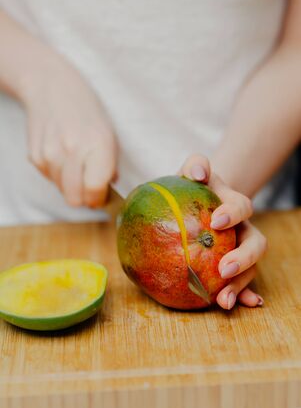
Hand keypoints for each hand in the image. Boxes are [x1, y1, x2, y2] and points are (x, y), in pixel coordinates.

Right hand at [21, 59, 116, 207]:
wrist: (52, 86)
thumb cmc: (87, 111)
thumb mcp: (108, 133)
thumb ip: (110, 164)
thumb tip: (108, 190)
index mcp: (98, 144)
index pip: (94, 190)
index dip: (98, 198)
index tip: (101, 195)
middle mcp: (73, 149)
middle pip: (75, 198)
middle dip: (84, 197)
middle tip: (89, 184)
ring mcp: (50, 153)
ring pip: (62, 191)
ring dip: (70, 184)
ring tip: (75, 162)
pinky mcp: (35, 156)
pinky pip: (49, 179)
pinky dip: (56, 174)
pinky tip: (61, 155)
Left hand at [179, 154, 266, 309]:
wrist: (198, 198)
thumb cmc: (194, 185)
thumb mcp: (193, 170)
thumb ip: (196, 165)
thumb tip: (198, 174)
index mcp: (234, 205)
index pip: (241, 207)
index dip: (232, 213)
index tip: (215, 222)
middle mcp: (242, 229)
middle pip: (256, 243)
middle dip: (243, 257)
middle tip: (223, 267)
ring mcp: (239, 249)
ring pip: (251, 268)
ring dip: (240, 285)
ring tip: (223, 300)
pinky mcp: (232, 267)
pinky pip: (241, 283)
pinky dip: (241, 295)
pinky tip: (233, 305)